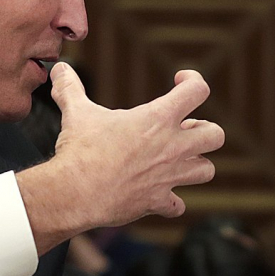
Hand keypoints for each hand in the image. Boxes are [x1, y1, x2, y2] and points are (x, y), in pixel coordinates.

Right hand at [18, 64, 224, 253]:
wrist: (76, 192)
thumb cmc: (80, 150)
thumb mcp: (77, 112)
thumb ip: (71, 88)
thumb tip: (59, 69)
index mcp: (158, 119)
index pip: (197, 91)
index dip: (193, 80)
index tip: (179, 81)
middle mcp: (171, 147)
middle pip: (215, 135)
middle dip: (205, 130)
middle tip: (186, 129)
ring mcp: (168, 177)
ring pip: (206, 171)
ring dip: (196, 164)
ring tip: (179, 160)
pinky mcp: (158, 201)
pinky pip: (178, 205)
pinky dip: (172, 202)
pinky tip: (159, 195)